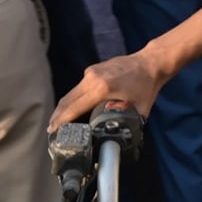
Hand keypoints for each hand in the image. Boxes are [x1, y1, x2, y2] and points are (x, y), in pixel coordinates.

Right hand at [51, 50, 165, 129]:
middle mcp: (92, 78)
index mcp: (102, 88)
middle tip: (51, 131)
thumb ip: (128, 124)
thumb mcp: (140, 110)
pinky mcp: (93, 69)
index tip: (52, 131)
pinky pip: (79, 87)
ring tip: (58, 122)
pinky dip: (73, 99)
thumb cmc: (147, 86)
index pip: (75, 107)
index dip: (62, 121)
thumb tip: (120, 139)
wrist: (151, 62)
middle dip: (57, 116)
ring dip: (64, 107)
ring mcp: (91, 71)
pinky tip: (72, 108)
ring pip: (71, 93)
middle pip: (67, 100)